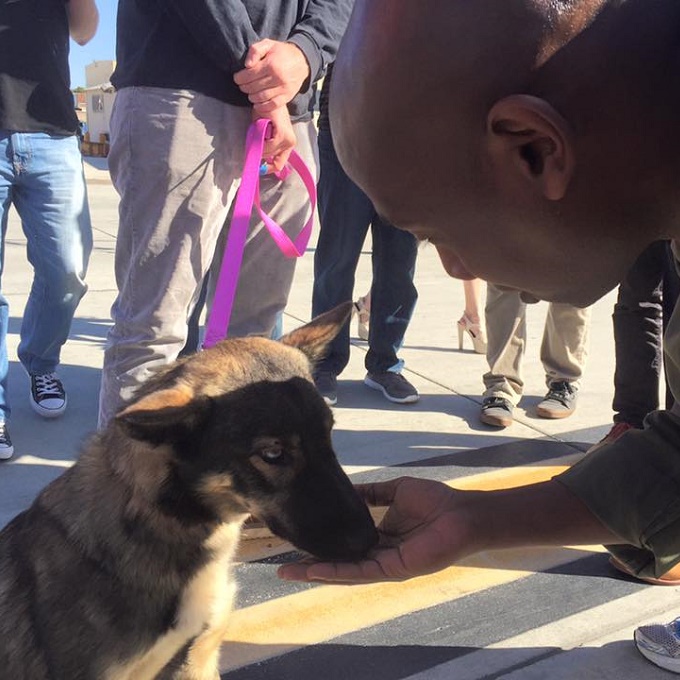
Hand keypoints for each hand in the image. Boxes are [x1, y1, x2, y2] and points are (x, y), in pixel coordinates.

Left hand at [234, 39, 310, 114]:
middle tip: (242, 86)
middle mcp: (277, 78)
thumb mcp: (268, 44)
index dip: (240, 78)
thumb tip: (247, 65)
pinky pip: (272, 105)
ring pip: (261, 97)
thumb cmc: (281, 52)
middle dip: (244, 87)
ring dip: (251, 97)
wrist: (302, 61)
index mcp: (271, 64)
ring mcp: (283, 88)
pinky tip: (257, 104)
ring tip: (249, 93)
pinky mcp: (287, 96)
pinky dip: (262, 106)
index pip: (249, 75)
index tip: (237, 78)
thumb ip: (255, 50)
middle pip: (253, 87)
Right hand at [259, 106, 295, 173]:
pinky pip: (267, 146)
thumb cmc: (265, 114)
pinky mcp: (282, 134)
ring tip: (258, 129)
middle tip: (254, 137)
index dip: (267, 169)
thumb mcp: (265, 134)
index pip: (279, 165)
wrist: (267, 98)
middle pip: (270, 158)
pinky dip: (259, 139)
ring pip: (267, 152)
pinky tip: (259, 127)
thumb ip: (264, 147)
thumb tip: (258, 160)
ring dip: (258, 143)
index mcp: (288, 144)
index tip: (258, 167)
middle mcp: (291, 142)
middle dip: (260, 151)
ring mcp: (288, 139)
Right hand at [278, 477, 476, 582]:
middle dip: (310, 566)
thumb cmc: (434, 502)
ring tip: (288, 573)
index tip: (297, 540)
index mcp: (380, 538)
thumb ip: (372, 494)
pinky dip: (336, 571)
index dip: (322, 544)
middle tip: (281, 568)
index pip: (344, 544)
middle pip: (339, 562)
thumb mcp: (395, 492)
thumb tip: (349, 490)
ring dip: (316, 572)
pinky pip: (360, 572)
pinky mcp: (392, 569)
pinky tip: (315, 571)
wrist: (461, 513)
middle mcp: (379, 555)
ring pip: (344, 571)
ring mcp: (384, 565)